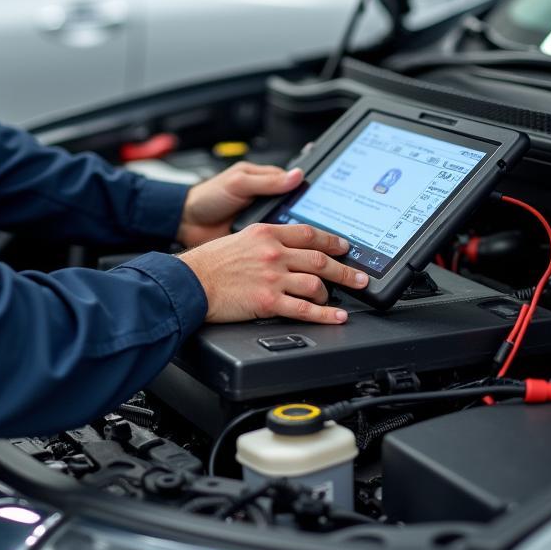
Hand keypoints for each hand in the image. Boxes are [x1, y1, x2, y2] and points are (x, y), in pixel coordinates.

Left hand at [176, 162, 304, 246]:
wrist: (186, 222)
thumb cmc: (208, 197)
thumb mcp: (238, 183)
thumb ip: (267, 182)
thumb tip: (297, 175)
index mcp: (264, 180)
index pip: (295, 185)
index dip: (308, 195)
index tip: (322, 206)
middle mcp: (267, 200)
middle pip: (296, 210)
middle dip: (304, 220)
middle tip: (316, 230)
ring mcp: (263, 222)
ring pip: (288, 229)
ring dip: (293, 237)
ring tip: (305, 243)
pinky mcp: (257, 240)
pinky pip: (275, 244)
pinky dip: (280, 248)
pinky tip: (286, 253)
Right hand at [178, 222, 367, 323]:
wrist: (190, 281)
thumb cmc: (209, 263)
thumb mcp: (239, 238)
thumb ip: (265, 240)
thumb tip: (285, 247)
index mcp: (266, 234)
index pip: (308, 233)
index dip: (331, 241)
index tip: (343, 247)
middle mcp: (273, 253)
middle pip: (319, 259)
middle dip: (345, 269)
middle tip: (360, 276)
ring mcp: (272, 277)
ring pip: (316, 283)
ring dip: (333, 292)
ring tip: (340, 299)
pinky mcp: (269, 301)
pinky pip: (305, 309)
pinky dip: (326, 314)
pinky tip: (336, 316)